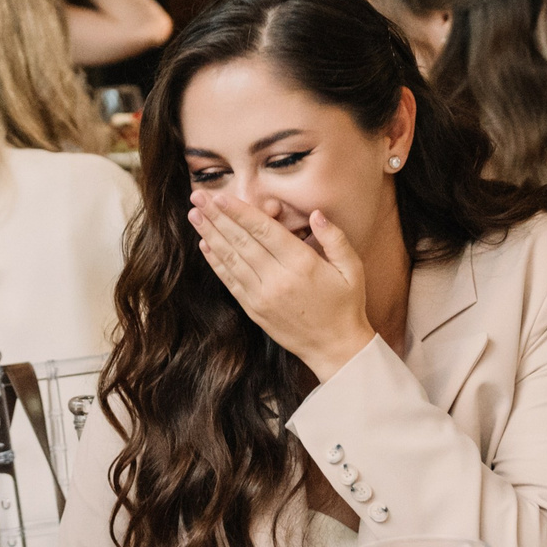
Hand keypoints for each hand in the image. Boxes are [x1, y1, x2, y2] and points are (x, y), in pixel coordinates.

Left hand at [190, 191, 373, 379]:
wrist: (335, 349)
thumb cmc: (346, 305)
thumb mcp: (352, 268)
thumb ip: (334, 238)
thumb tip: (316, 214)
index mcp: (302, 264)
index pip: (264, 231)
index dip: (239, 212)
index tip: (220, 197)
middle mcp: (277, 279)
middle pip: (241, 241)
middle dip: (217, 217)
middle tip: (198, 197)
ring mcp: (262, 296)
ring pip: (231, 259)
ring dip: (211, 235)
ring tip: (195, 216)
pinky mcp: (254, 309)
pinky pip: (230, 281)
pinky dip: (216, 262)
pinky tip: (205, 245)